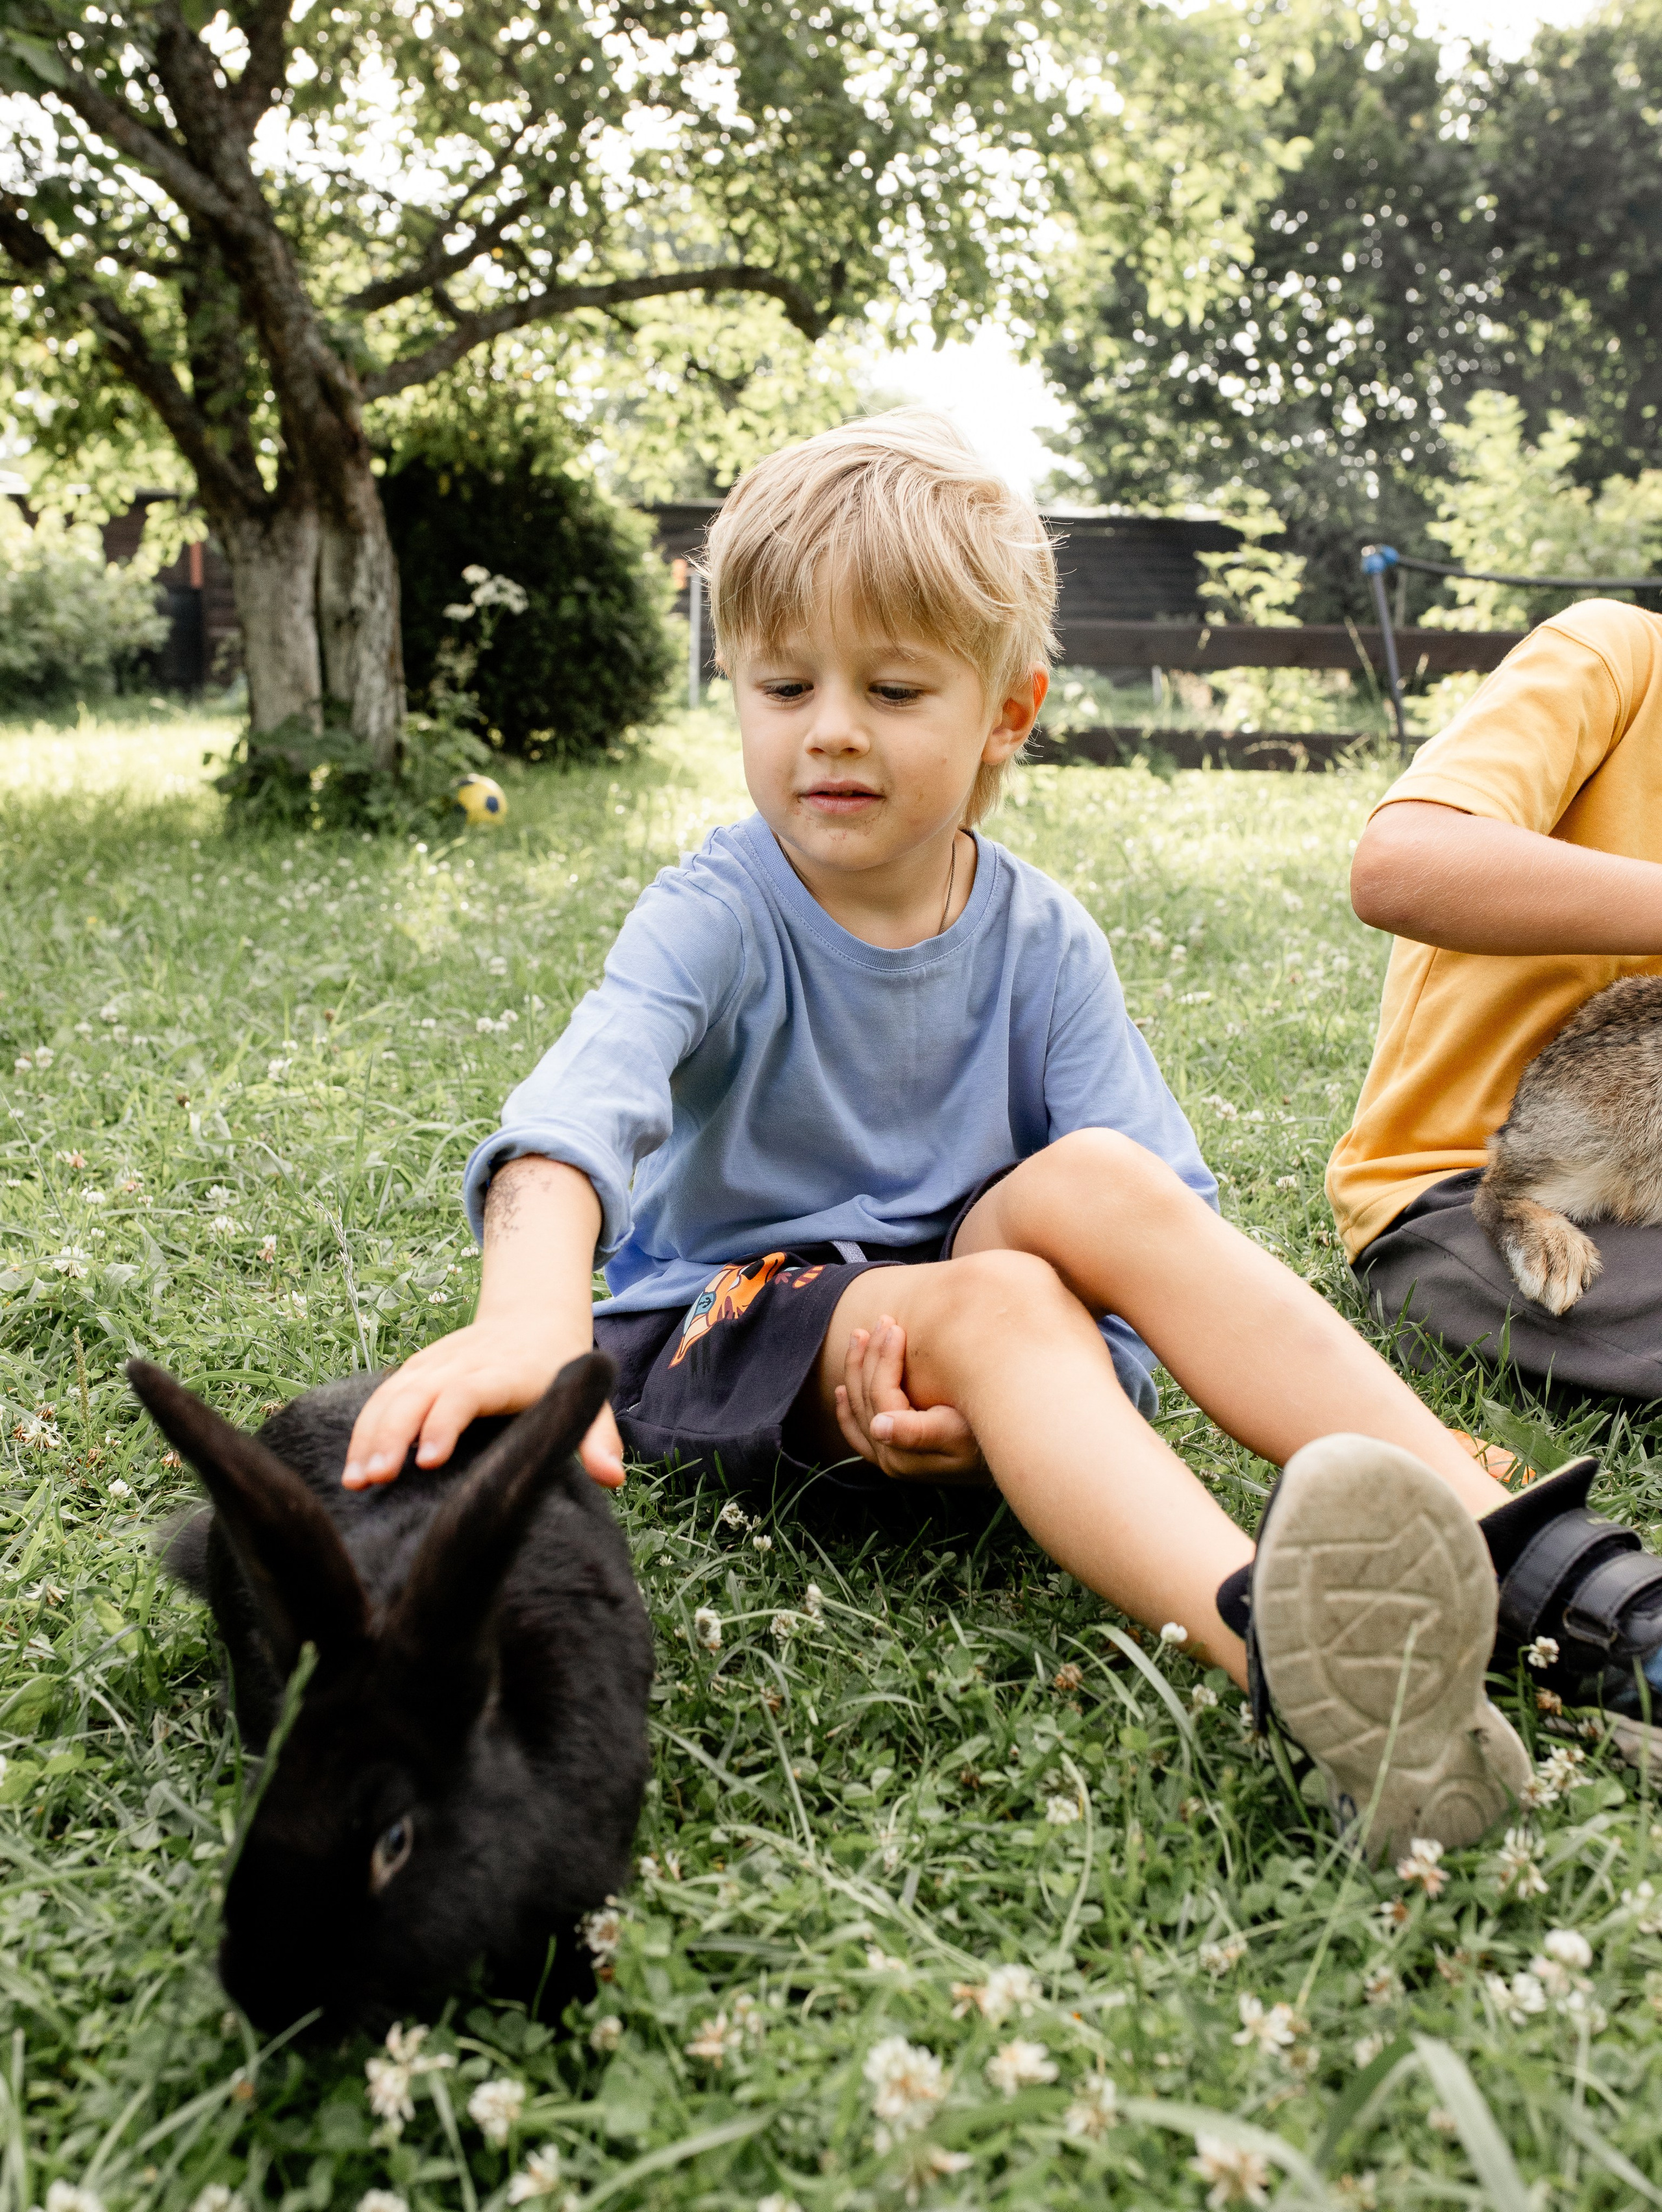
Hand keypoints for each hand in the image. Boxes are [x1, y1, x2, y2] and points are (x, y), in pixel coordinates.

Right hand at [342, 1318, 625, 1490]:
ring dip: (368, 1435)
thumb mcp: (588, 1397)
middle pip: (415, 1393)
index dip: (444, 1422)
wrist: (534, 1316)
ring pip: (390, 1394)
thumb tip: (612, 1479)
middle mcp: (461, 1364)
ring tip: (354, 1482)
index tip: (426, 1460)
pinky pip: (381, 1396)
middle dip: (391, 1434)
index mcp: (502, 1372)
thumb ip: (598, 1437)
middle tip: (374, 1480)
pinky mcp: (416, 1370)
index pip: (465, 1393)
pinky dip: (364, 1427)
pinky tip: (353, 1466)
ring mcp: (433, 1365)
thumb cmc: (562, 1367)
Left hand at [834, 1315, 986, 1484]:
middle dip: (869, 1356)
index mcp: (900, 1453)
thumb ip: (916, 1432)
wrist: (1012, 1457)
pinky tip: (841, 1391)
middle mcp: (889, 1459)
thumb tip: (877, 1427)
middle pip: (866, 1398)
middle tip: (879, 1321)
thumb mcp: (958, 1433)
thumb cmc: (990, 1438)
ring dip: (857, 1371)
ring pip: (859, 1408)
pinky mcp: (898, 1456)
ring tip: (859, 1337)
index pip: (881, 1393)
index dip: (885, 1356)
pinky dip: (848, 1410)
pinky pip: (861, 1432)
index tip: (895, 1325)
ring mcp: (891, 1458)